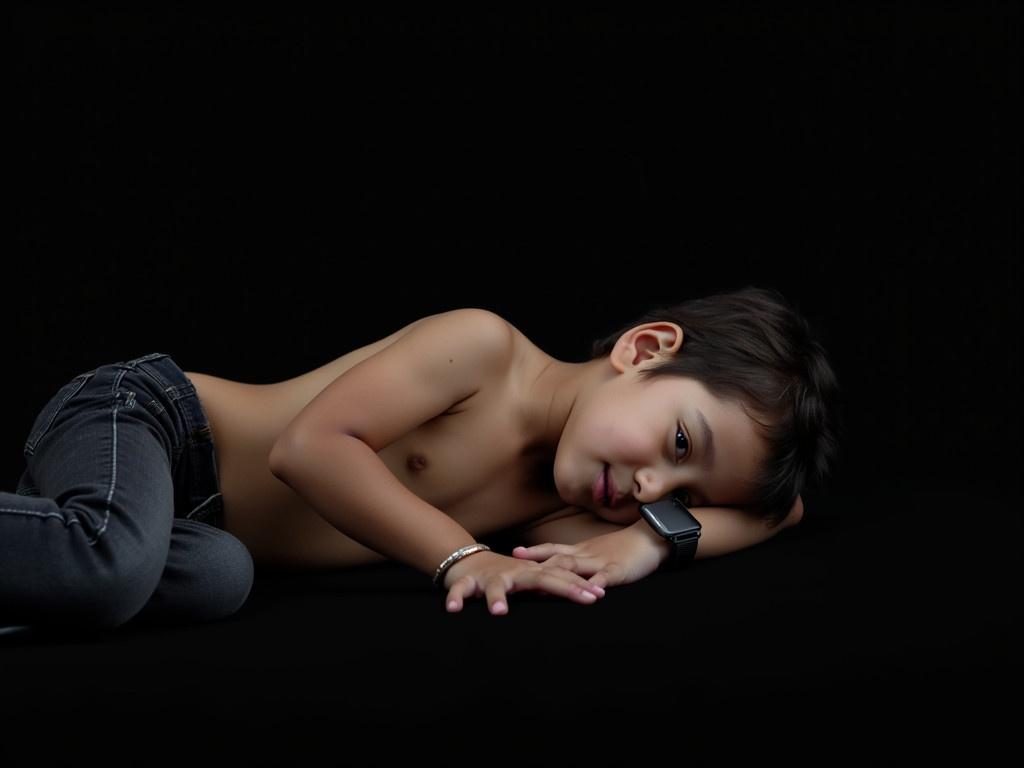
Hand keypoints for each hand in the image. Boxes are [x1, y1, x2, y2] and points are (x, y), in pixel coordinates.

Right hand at [443, 550, 605, 615]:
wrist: (467, 560)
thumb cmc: (505, 575)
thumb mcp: (529, 579)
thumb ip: (549, 586)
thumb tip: (581, 596)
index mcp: (530, 573)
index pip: (559, 577)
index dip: (578, 586)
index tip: (599, 596)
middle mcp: (514, 572)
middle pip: (540, 578)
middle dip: (564, 588)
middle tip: (585, 599)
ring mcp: (490, 577)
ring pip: (495, 585)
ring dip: (496, 597)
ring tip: (499, 613)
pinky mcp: (466, 581)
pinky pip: (460, 589)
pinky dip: (455, 597)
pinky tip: (453, 609)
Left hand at [511, 524, 662, 590]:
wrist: (651, 537)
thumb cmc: (624, 548)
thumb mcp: (598, 552)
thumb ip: (580, 561)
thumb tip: (560, 571)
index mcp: (581, 551)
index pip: (553, 549)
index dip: (533, 552)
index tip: (513, 555)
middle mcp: (586, 554)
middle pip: (557, 557)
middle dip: (536, 563)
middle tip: (516, 569)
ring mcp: (601, 561)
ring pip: (575, 567)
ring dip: (557, 575)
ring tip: (541, 585)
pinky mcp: (618, 570)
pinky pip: (605, 577)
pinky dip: (596, 584)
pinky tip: (589, 593)